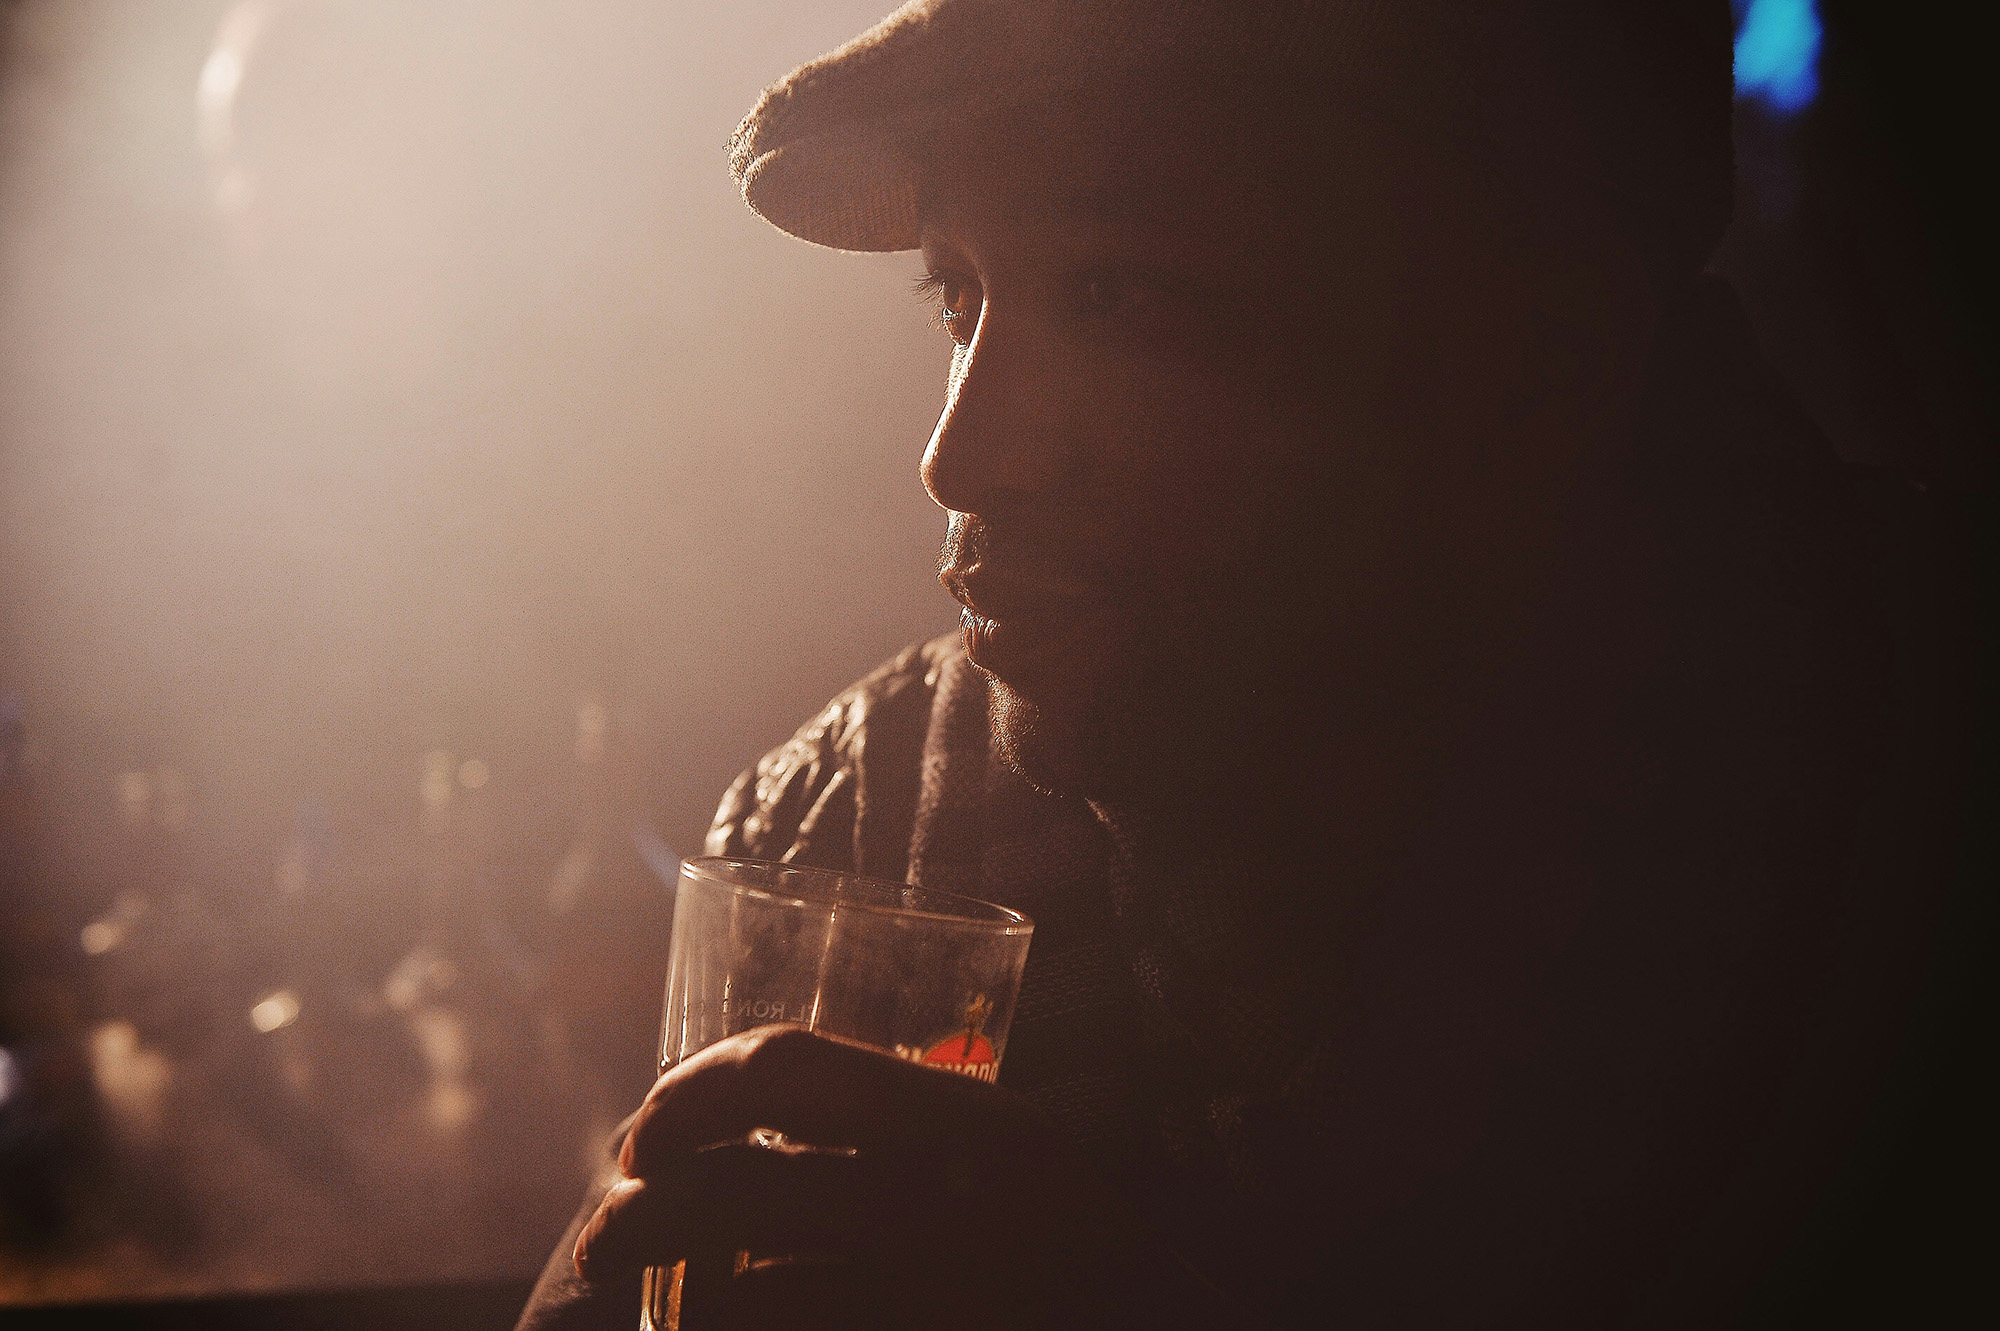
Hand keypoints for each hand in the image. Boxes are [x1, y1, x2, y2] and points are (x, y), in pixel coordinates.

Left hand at [572, 1024, 1232, 1326]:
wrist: (1187, 1328)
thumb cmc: (1099, 1246)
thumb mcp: (1028, 1153)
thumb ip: (925, 1125)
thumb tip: (778, 1107)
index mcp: (973, 1123)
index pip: (790, 1065)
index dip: (694, 1087)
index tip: (648, 1125)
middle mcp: (946, 1205)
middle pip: (737, 1185)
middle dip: (642, 1206)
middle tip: (605, 1231)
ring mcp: (935, 1297)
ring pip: (742, 1295)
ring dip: (672, 1300)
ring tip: (644, 1302)